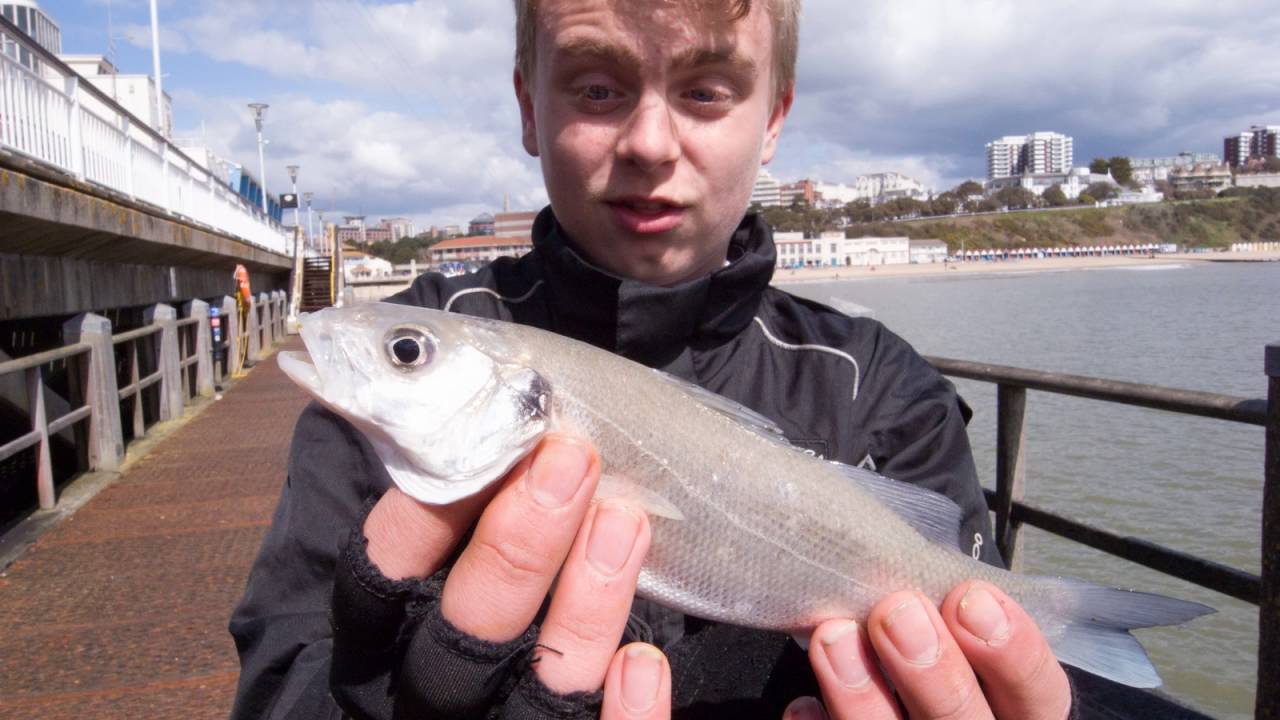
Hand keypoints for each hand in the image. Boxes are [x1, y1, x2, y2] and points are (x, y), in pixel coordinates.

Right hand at [332, 434, 654, 717]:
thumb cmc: (507, 586)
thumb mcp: (463, 547)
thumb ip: (468, 498)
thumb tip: (502, 405)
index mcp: (389, 635)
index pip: (381, 573)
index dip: (424, 510)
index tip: (489, 436)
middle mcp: (432, 692)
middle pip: (462, 629)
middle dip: (516, 545)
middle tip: (569, 461)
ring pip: (539, 682)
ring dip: (584, 604)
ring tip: (625, 521)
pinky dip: (626, 714)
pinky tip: (645, 660)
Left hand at [788, 582, 1071, 719]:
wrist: (901, 697)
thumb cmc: (925, 652)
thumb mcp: (957, 635)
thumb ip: (948, 614)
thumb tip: (906, 571)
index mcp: (1016, 712)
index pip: (1042, 695)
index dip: (1015, 652)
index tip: (972, 597)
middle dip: (933, 669)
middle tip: (897, 610)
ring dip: (863, 694)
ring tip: (833, 636)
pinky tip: (805, 704)